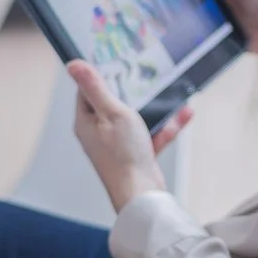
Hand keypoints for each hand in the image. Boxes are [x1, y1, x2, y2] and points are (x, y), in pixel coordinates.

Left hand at [69, 61, 192, 212]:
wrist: (142, 194)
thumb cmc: (123, 155)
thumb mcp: (111, 112)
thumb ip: (95, 88)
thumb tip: (74, 65)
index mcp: (86, 122)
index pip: (87, 91)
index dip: (100, 76)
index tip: (116, 62)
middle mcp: (98, 134)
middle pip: (111, 104)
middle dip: (130, 90)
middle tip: (142, 73)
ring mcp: (117, 145)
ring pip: (135, 119)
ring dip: (154, 108)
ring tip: (170, 93)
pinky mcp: (135, 155)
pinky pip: (151, 135)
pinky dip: (166, 126)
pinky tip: (183, 114)